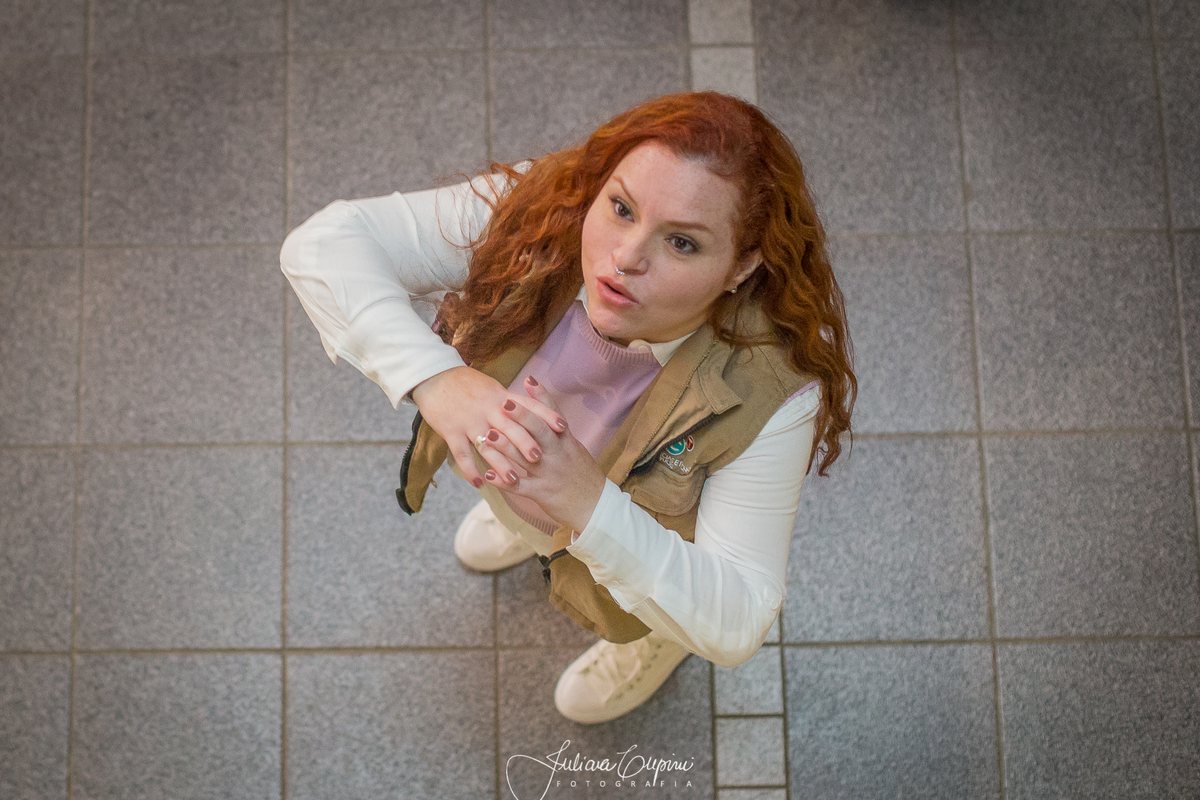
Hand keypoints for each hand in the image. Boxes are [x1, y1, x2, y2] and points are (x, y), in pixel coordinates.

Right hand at [410, 366, 567, 488]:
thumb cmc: (466, 383)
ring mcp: (469, 421)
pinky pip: (462, 453)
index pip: (527, 405)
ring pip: (487, 445)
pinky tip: (479, 484)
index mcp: (500, 396)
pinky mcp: (451, 430)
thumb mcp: (492, 387)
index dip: (546, 414)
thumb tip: (533, 412)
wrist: (433, 376)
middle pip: (509, 426)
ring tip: (513, 479)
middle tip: (539, 458)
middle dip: (525, 442)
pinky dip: (470, 470)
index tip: (563, 427)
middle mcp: (487, 409)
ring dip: (500, 463)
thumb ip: (511, 401)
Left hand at [475, 375, 606, 532]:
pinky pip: (521, 486)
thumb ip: (560, 436)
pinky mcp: (543, 493)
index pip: (554, 415)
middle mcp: (559, 455)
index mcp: (567, 443)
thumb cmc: (584, 478)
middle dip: (521, 416)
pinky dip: (504, 480)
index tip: (528, 379)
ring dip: (504, 445)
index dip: (542, 397)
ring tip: (486, 434)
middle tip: (503, 403)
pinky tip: (488, 475)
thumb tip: (547, 417)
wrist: (597, 508)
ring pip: (525, 456)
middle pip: (539, 431)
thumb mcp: (576, 452)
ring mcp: (550, 473)